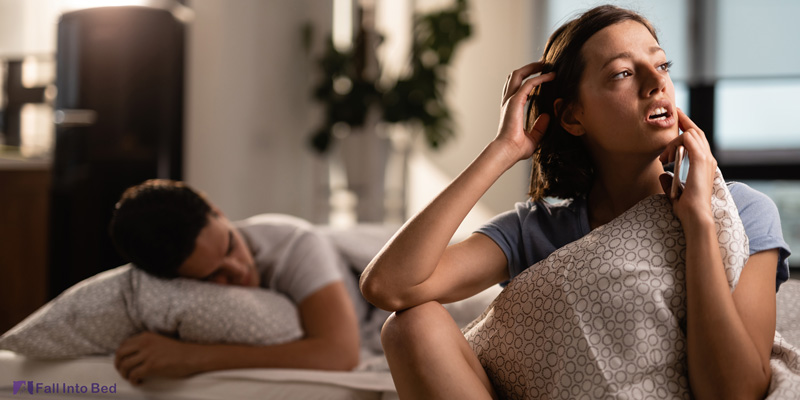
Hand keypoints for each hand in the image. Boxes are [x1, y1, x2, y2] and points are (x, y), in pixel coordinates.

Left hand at [114, 332, 201, 384]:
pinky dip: (133, 381)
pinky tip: (139, 382)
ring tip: (132, 378)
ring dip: (125, 375)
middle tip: (123, 372)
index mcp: (146, 336)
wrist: (192, 356)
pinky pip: (134, 375)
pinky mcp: (152, 366)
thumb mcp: (158, 341)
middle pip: (120, 354)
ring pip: (125, 366)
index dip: (120, 356)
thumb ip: (145, 345)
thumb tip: (133, 356)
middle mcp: (144, 343)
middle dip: (118, 365)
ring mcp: (148, 354)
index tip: (122, 362)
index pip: (123, 344)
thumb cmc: (178, 351)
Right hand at [494, 62, 554, 162]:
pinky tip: (550, 76)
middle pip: (515, 76)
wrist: (507, 152)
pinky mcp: (515, 101)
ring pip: (518, 74)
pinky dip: (540, 78)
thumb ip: (540, 127)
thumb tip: (547, 116)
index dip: (528, 79)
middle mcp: (508, 101)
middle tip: (543, 64)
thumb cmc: (516, 149)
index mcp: (511, 109)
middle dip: (529, 67)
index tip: (541, 76)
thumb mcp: (533, 138)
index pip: (517, 87)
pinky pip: (528, 83)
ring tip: (545, 64)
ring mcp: (510, 100)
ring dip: (532, 67)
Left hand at [658, 108, 717, 226]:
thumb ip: (669, 182)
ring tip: (663, 156)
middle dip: (685, 121)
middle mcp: (708, 160)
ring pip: (692, 134)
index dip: (688, 129)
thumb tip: (663, 175)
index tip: (678, 119)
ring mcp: (707, 159)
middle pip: (697, 132)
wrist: (695, 215)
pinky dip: (677, 142)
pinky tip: (667, 155)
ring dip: (674, 140)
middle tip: (675, 112)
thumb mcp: (675, 192)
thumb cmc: (686, 208)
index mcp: (704, 165)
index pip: (697, 141)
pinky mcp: (701, 160)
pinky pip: (689, 139)